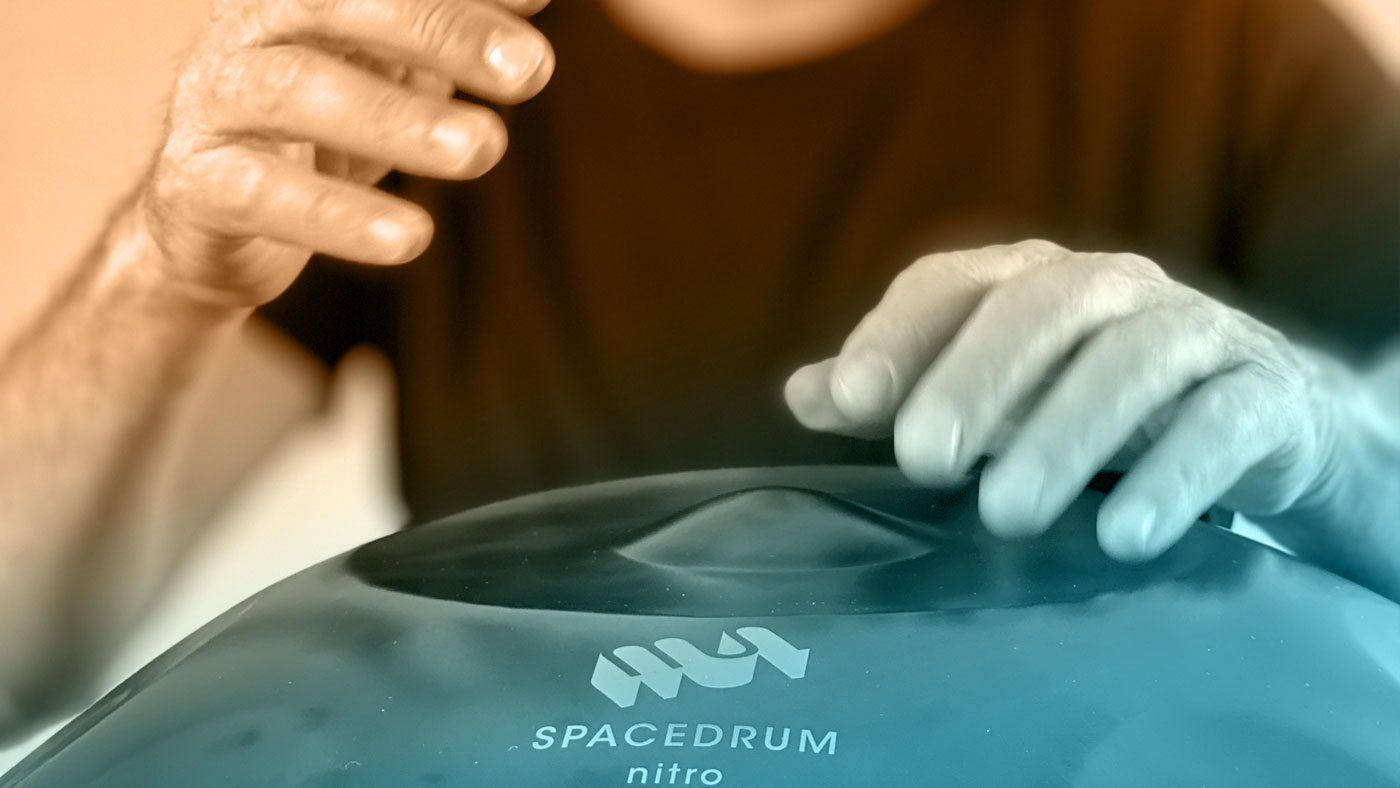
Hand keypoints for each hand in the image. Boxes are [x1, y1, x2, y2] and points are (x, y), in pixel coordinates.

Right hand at [132, 0, 553, 306]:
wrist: (214, 203)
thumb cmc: (326, 109)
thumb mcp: (399, 59)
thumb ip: (460, 21)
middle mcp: (252, 21)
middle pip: (339, 2)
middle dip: (442, 29)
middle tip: (532, 69)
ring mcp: (217, 97)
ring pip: (296, 90)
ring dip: (397, 121)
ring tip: (485, 148)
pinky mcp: (197, 182)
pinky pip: (262, 193)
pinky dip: (339, 217)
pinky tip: (412, 237)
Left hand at [786, 240, 1335, 561]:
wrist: (1262, 422)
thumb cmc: (1092, 404)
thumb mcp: (994, 397)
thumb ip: (904, 394)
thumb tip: (803, 396)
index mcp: (1031, 281)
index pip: (952, 284)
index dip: (898, 334)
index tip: (847, 401)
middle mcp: (1112, 288)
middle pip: (1040, 308)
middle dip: (975, 380)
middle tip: (923, 461)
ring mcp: (1195, 331)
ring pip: (1132, 361)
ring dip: (1064, 436)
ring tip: (1006, 515)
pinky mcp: (1264, 392)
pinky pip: (1223, 421)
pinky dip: (1174, 476)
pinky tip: (1123, 537)